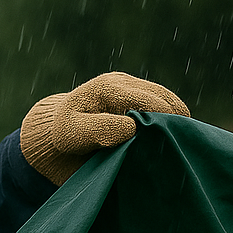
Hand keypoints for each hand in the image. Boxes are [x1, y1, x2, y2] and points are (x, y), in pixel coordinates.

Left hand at [20, 71, 189, 184]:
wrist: (58, 132)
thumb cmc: (64, 135)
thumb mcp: (72, 134)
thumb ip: (101, 129)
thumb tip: (135, 127)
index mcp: (107, 88)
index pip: (149, 103)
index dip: (161, 124)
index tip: (159, 148)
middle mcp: (124, 81)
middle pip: (167, 101)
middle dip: (172, 125)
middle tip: (167, 151)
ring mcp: (134, 87)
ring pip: (172, 104)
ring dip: (174, 125)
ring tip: (167, 147)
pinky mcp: (141, 97)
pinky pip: (168, 109)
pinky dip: (170, 125)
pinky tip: (164, 142)